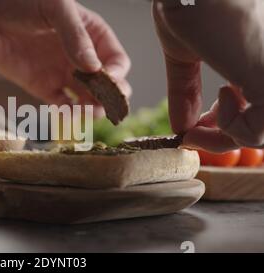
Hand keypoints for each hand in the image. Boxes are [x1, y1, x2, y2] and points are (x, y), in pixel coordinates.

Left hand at [0, 0, 130, 106]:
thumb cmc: (20, 1)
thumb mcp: (55, 8)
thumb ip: (76, 36)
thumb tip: (94, 67)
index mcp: (90, 33)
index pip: (115, 59)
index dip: (117, 72)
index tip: (110, 82)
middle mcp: (80, 56)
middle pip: (106, 82)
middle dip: (110, 96)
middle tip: (106, 105)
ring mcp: (63, 73)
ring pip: (87, 98)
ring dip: (92, 108)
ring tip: (88, 113)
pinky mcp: (44, 87)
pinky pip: (63, 104)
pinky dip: (68, 112)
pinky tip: (68, 113)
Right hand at [153, 0, 263, 151]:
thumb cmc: (188, 0)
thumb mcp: (182, 55)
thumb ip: (184, 92)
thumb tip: (181, 126)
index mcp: (255, 64)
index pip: (254, 113)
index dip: (223, 129)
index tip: (193, 131)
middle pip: (261, 129)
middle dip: (223, 139)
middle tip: (195, 134)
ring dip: (228, 136)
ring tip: (209, 112)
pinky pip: (260, 131)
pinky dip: (232, 128)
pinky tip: (222, 94)